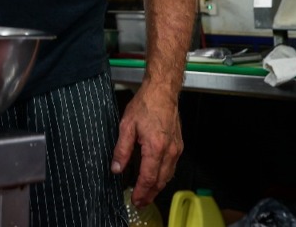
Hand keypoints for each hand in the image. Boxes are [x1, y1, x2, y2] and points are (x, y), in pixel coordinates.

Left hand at [110, 83, 182, 208]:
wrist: (162, 92)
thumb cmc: (145, 105)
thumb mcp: (126, 126)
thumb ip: (122, 149)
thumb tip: (116, 168)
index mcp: (155, 148)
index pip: (148, 177)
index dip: (141, 191)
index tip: (135, 200)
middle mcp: (169, 151)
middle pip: (160, 181)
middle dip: (150, 194)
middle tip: (140, 202)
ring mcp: (176, 149)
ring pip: (168, 175)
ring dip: (157, 187)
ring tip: (146, 194)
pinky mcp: (178, 145)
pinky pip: (172, 166)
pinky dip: (164, 176)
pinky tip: (156, 178)